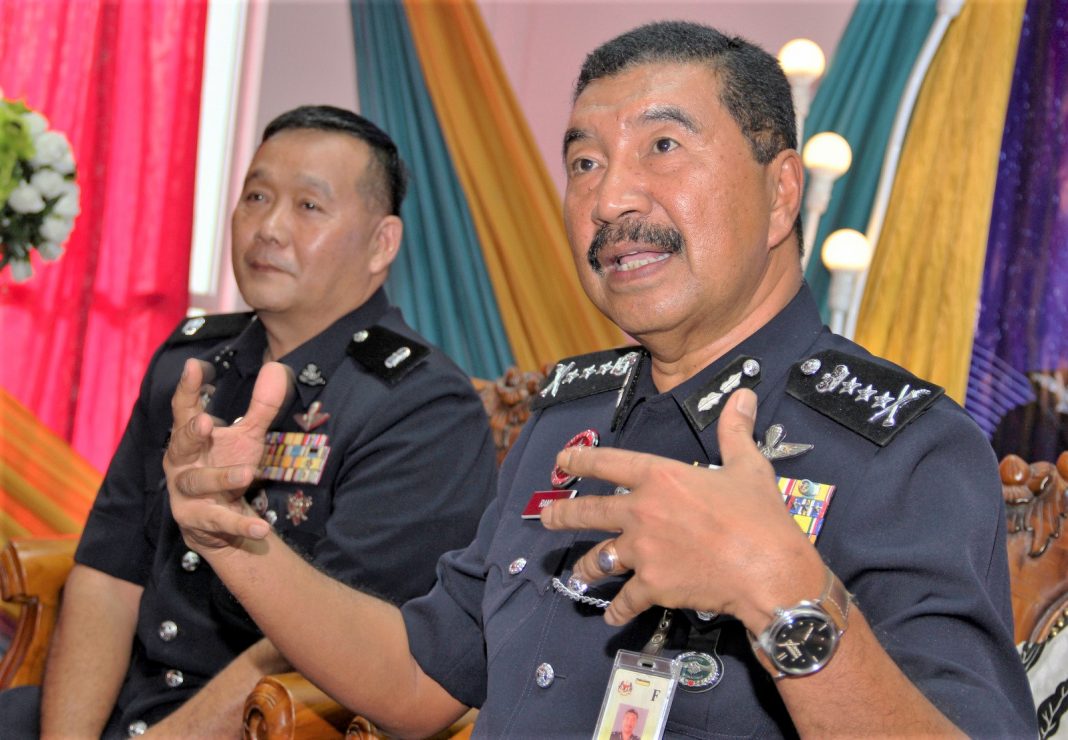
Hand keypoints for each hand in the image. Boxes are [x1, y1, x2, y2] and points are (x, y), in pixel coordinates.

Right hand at [164, 358, 291, 553]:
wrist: (219, 520)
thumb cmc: (227, 466)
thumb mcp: (247, 436)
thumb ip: (261, 407)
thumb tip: (276, 369)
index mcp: (189, 436)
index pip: (184, 409)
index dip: (187, 388)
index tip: (194, 366)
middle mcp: (180, 462)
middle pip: (180, 443)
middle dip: (191, 433)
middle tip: (205, 422)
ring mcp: (183, 492)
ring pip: (198, 482)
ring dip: (221, 478)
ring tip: (249, 473)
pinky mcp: (194, 520)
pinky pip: (217, 521)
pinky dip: (240, 524)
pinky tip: (262, 527)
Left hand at [541, 389, 820, 627]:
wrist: (768, 570)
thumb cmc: (759, 517)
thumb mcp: (748, 466)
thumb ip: (736, 431)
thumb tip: (744, 395)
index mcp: (660, 478)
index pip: (609, 463)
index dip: (580, 461)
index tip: (562, 462)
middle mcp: (641, 511)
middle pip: (589, 511)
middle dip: (563, 514)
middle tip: (547, 517)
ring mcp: (642, 551)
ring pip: (599, 558)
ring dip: (586, 566)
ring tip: (579, 573)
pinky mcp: (651, 585)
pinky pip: (625, 599)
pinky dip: (617, 609)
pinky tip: (611, 615)